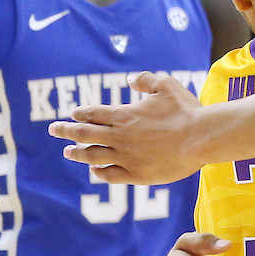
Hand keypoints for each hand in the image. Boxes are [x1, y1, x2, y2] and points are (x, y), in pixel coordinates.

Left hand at [49, 72, 204, 183]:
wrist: (201, 138)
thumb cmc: (186, 110)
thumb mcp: (166, 85)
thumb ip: (145, 80)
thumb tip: (129, 79)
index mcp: (124, 115)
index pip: (93, 114)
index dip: (80, 114)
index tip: (72, 114)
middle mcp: (119, 136)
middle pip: (83, 134)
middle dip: (65, 131)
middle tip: (53, 129)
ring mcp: (126, 157)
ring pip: (92, 156)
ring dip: (77, 153)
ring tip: (68, 152)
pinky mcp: (136, 175)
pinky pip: (109, 175)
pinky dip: (98, 172)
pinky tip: (94, 170)